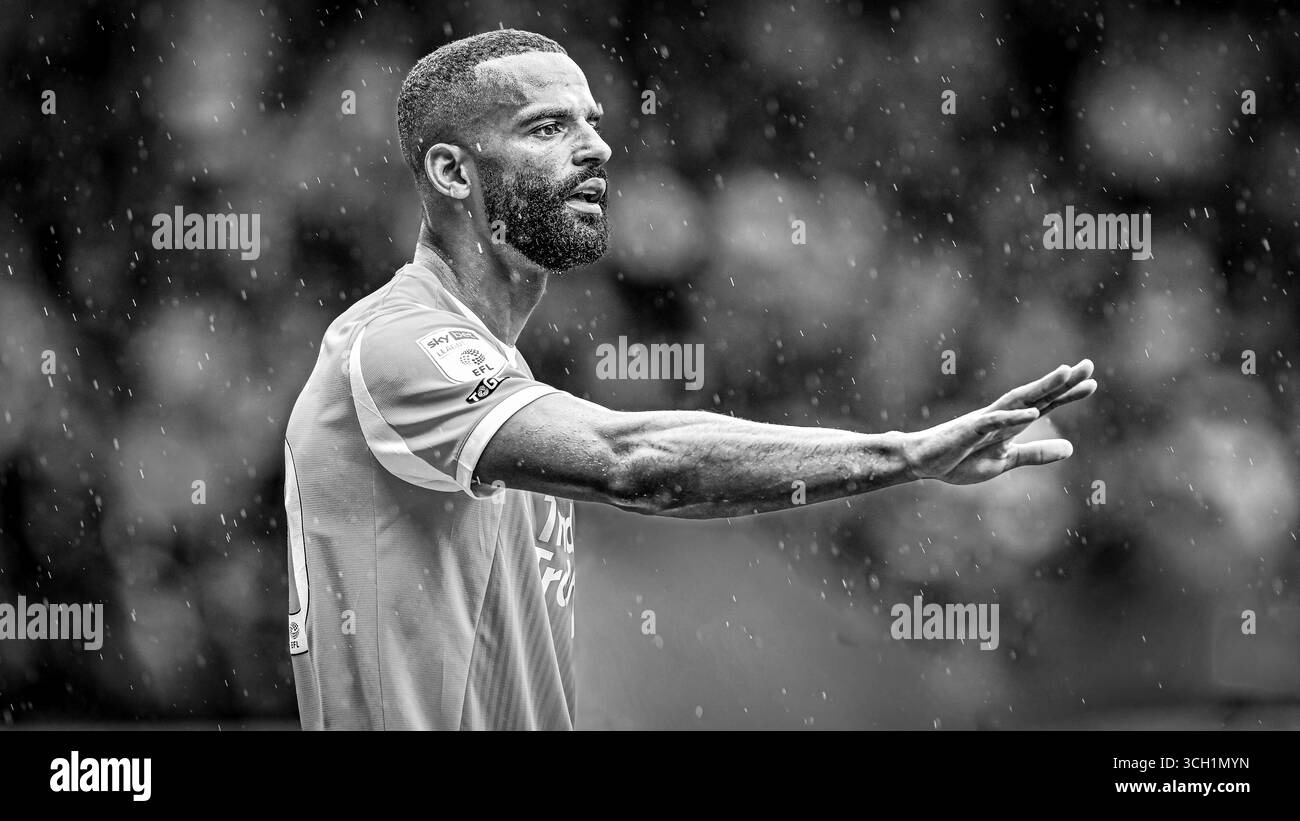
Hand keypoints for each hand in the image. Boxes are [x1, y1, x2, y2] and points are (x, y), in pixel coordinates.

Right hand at [901, 359, 1096, 484]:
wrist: (922, 461)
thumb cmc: (959, 459)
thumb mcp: (1004, 460)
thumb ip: (1036, 454)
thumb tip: (1071, 448)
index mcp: (1009, 423)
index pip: (1043, 405)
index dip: (1066, 394)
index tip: (1091, 383)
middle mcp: (1000, 415)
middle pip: (1035, 395)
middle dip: (1061, 381)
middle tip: (1088, 365)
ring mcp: (985, 420)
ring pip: (1017, 399)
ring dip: (1041, 387)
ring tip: (1064, 374)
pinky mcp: (969, 430)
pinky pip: (995, 422)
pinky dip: (1014, 417)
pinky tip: (1033, 413)